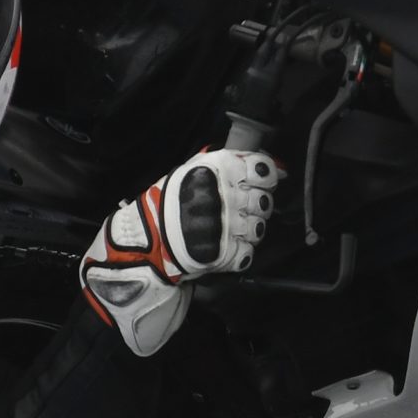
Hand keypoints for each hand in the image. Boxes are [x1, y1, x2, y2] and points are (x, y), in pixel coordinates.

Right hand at [80, 148, 281, 354]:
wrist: (144, 242)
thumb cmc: (166, 204)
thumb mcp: (189, 171)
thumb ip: (227, 165)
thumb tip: (274, 166)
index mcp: (218, 170)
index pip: (263, 170)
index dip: (265, 178)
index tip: (259, 183)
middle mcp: (226, 195)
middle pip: (264, 201)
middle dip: (256, 206)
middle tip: (236, 210)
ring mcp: (227, 226)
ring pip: (259, 227)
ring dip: (248, 230)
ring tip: (228, 230)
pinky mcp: (225, 253)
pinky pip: (248, 252)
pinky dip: (239, 253)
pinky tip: (224, 247)